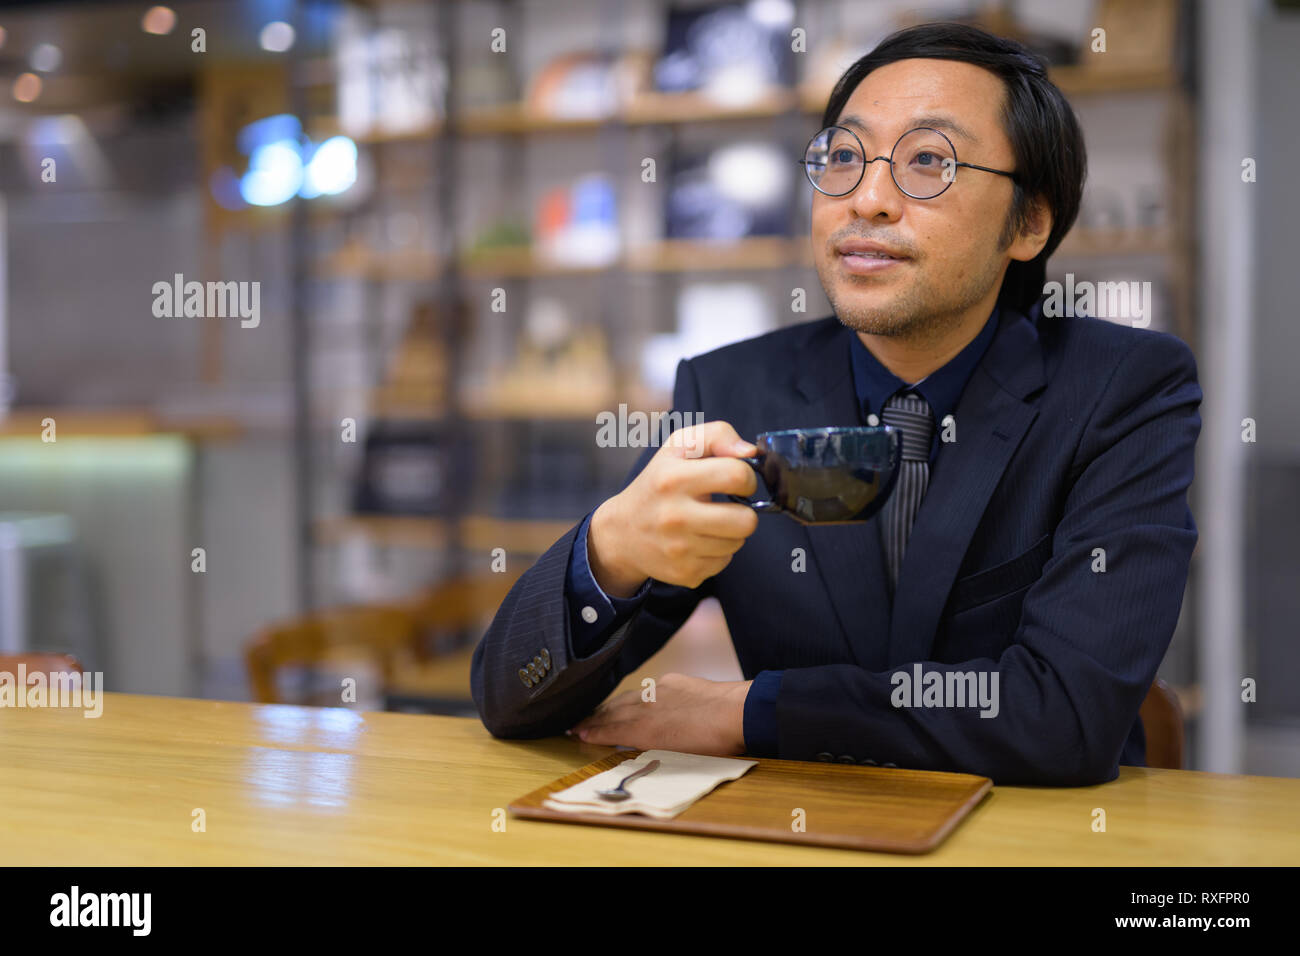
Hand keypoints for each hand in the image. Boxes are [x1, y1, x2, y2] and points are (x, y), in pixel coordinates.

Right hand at [571, 673, 752, 755]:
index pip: (612, 730)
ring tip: (597, 712)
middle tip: (576, 724)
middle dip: (594, 719)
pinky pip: (645, 689)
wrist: (738, 711)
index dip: (593, 732)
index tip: (577, 734)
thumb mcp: (677, 755)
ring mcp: (660, 692)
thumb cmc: (714, 742)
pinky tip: (632, 698)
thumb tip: (633, 743)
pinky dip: (633, 696)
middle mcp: (647, 707)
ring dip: (610, 707)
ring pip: (627, 699)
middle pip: (614, 712)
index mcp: (646, 728)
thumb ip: (650, 747)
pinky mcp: (674, 682)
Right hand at [587, 421, 760, 596]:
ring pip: (738, 542)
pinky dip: (718, 551)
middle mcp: (675, 516)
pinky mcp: (685, 573)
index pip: (737, 475)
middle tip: (727, 506)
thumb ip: (717, 435)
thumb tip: (749, 452)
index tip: (736, 480)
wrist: (622, 533)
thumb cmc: (657, 484)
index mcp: (673, 478)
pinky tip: (699, 541)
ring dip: (730, 532)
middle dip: (744, 511)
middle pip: (746, 521)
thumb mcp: (678, 447)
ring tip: (709, 522)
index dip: (747, 477)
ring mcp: (680, 549)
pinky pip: (725, 561)